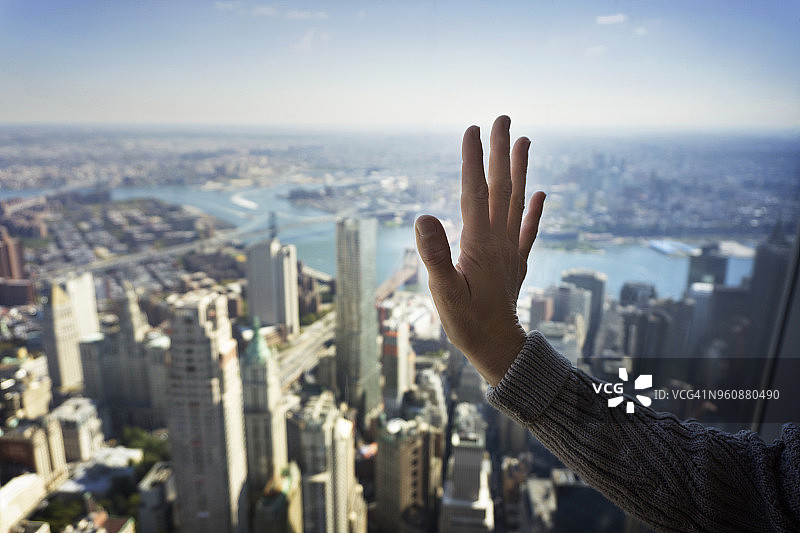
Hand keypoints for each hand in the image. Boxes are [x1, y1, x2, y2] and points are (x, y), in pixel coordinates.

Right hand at [415, 115, 545, 385]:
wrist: (498, 347)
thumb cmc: (467, 322)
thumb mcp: (443, 292)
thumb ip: (434, 254)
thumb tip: (424, 216)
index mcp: (480, 242)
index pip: (475, 192)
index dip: (473, 160)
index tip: (472, 129)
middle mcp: (499, 239)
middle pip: (501, 187)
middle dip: (501, 151)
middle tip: (503, 118)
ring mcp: (511, 249)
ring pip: (518, 201)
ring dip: (520, 170)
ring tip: (525, 141)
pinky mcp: (516, 262)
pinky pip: (528, 230)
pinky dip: (535, 210)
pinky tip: (541, 193)